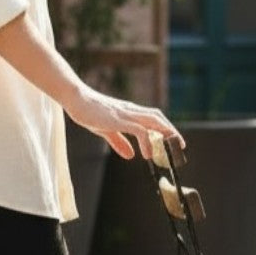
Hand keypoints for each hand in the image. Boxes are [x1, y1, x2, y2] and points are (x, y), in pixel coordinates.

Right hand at [66, 88, 182, 160]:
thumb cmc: (88, 112)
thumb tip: (131, 155)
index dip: (166, 128)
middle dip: (171, 131)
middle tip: (180, 146)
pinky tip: (147, 155)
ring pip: (153, 121)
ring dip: (164, 134)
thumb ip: (119, 142)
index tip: (173, 141)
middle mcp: (131, 111)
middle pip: (158, 118)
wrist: (76, 99)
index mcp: (129, 112)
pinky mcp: (119, 119)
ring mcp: (126, 114)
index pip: (153, 118)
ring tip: (169, 151)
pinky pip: (139, 130)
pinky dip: (147, 142)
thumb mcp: (105, 130)